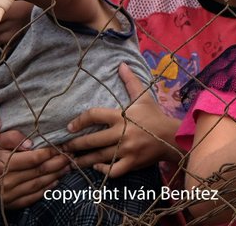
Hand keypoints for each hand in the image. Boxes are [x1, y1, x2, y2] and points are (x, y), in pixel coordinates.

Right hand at [0, 129, 70, 208]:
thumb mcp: (2, 139)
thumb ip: (15, 137)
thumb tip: (31, 144)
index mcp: (2, 165)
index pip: (34, 159)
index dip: (51, 152)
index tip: (64, 146)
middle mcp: (5, 182)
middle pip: (40, 171)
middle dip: (59, 162)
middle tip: (71, 155)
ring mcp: (8, 194)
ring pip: (40, 184)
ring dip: (57, 174)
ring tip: (68, 166)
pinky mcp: (11, 203)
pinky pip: (34, 196)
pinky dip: (47, 188)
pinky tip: (56, 180)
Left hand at [65, 63, 180, 175]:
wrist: (172, 136)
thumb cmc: (154, 116)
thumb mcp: (143, 97)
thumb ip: (130, 82)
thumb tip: (121, 64)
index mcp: (122, 116)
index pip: (94, 115)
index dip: (79, 120)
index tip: (70, 127)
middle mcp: (122, 133)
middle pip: (91, 140)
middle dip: (74, 145)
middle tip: (63, 148)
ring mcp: (126, 150)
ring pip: (98, 157)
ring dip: (82, 160)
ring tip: (72, 162)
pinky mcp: (132, 163)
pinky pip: (112, 170)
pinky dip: (102, 169)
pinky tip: (96, 166)